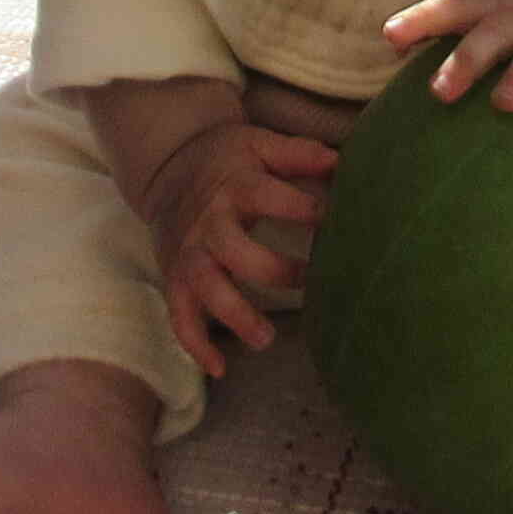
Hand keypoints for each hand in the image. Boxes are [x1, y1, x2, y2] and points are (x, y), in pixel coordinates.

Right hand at [134, 120, 336, 376]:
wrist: (168, 169)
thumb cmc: (228, 159)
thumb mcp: (260, 144)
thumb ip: (300, 153)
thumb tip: (344, 162)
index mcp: (234, 185)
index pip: (265, 196)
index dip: (299, 208)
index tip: (334, 221)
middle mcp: (208, 222)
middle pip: (234, 249)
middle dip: (272, 269)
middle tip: (314, 285)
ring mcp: (188, 253)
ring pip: (203, 287)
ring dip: (233, 314)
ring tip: (266, 339)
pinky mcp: (175, 277)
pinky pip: (178, 315)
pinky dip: (194, 344)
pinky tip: (220, 369)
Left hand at [381, 0, 512, 112]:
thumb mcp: (485, 1)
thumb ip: (439, 21)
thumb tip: (390, 42)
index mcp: (491, 1)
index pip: (450, 7)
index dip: (420, 20)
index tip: (392, 37)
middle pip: (492, 33)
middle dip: (467, 61)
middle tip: (440, 92)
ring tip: (503, 103)